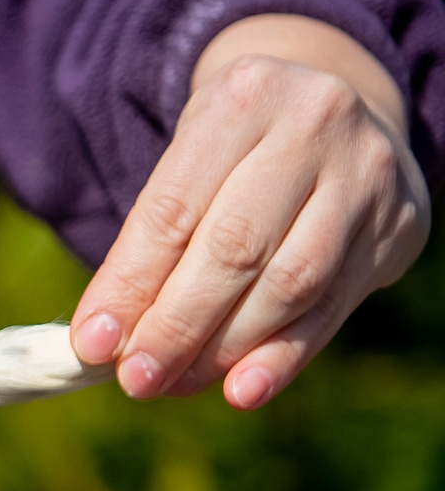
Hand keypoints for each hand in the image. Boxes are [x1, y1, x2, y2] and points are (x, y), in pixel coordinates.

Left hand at [70, 14, 431, 408]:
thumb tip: (106, 338)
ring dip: (226, 348)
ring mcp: (366, 177)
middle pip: (235, 248)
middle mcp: (314, 128)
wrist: (338, 111)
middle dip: (177, 324)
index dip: (131, 283)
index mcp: (242, 100)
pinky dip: (284, 355)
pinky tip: (243, 390)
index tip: (94, 343)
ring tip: (175, 385)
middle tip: (134, 379)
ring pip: (291, 282)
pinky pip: (335, 305)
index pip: (174, 209)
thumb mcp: (189, 161)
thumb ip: (149, 242)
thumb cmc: (236, 149)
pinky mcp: (397, 227)